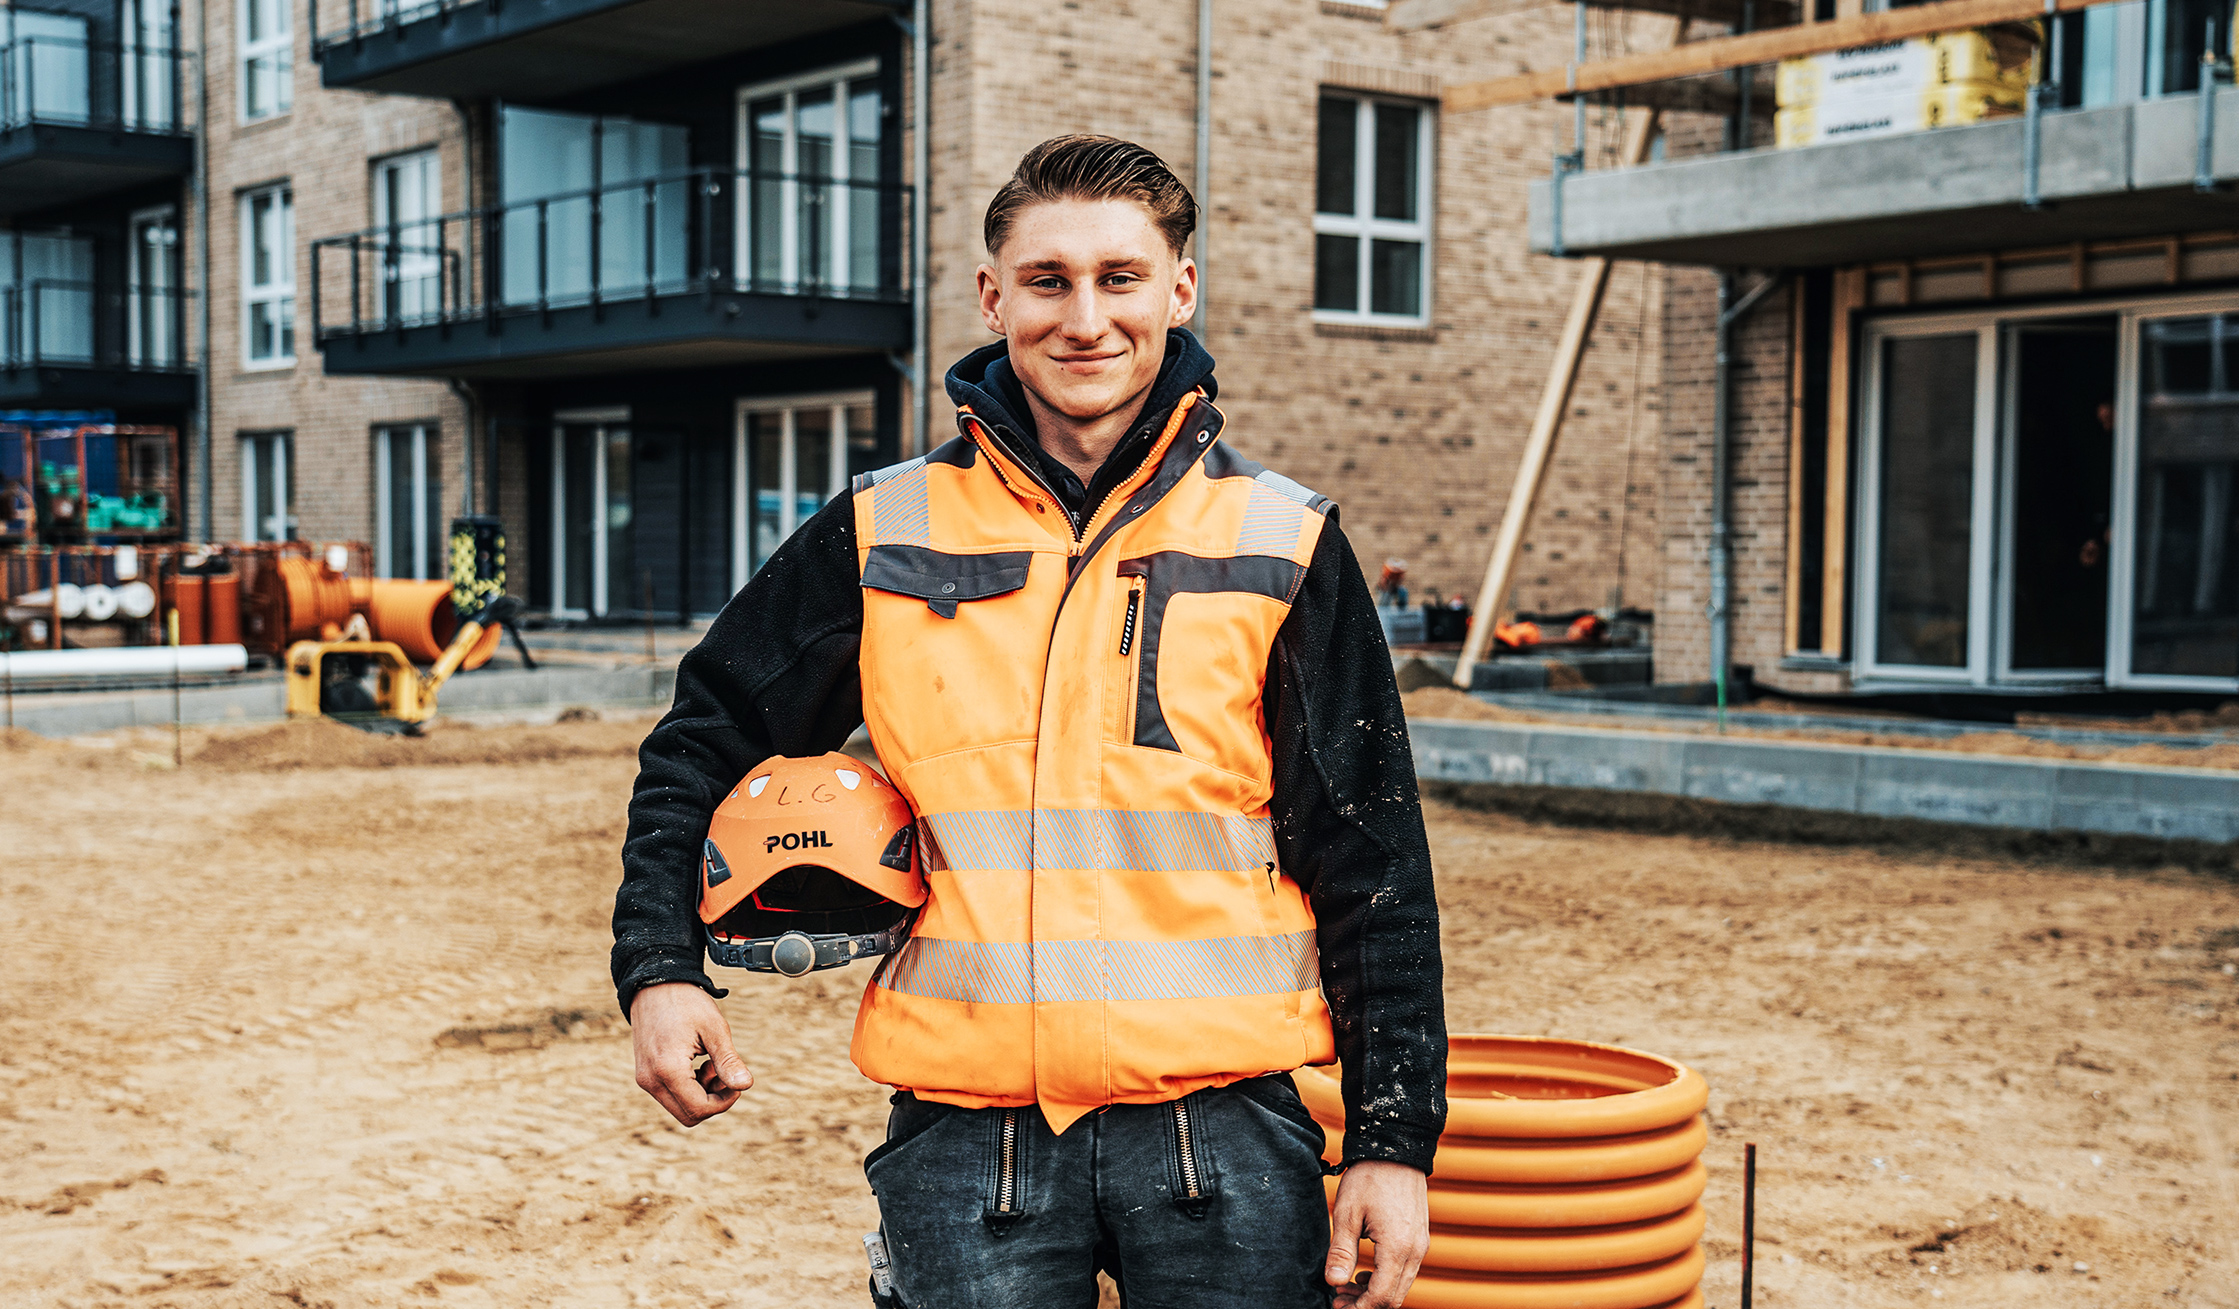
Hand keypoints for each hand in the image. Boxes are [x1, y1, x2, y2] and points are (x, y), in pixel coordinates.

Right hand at [629, 982, 753, 1125]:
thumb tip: (745, 1086)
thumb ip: (728, 1061)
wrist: (655, 984)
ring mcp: (645, 1079)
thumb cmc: (686, 1002)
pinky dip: (689, 1087)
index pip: (699, 1108)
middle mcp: (650, 1080)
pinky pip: (670, 1095)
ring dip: (701, 1094)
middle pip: (689, 1116)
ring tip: (710, 1063)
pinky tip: (698, 1063)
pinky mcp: (645, 1075)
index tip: (736, 1080)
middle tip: (723, 1072)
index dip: (725, 1102)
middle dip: (713, 1101)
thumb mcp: (714, 1028)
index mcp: (668, 1070)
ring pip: (679, 1108)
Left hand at [1326, 1159, 1428, 1308]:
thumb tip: (1333, 1283)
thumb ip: (1341, 1251)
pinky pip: (1405, 1271)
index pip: (1381, 1297)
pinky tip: (1364, 1273)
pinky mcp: (1420, 1238)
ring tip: (1347, 1286)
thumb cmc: (1369, 1177)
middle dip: (1366, 1305)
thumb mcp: (1347, 1213)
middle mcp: (1415, 1251)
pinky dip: (1385, 1280)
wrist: (1396, 1149)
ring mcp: (1420, 1245)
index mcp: (1397, 1248)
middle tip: (1338, 1300)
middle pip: (1394, 1298)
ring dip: (1375, 1293)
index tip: (1336, 1306)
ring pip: (1401, 1287)